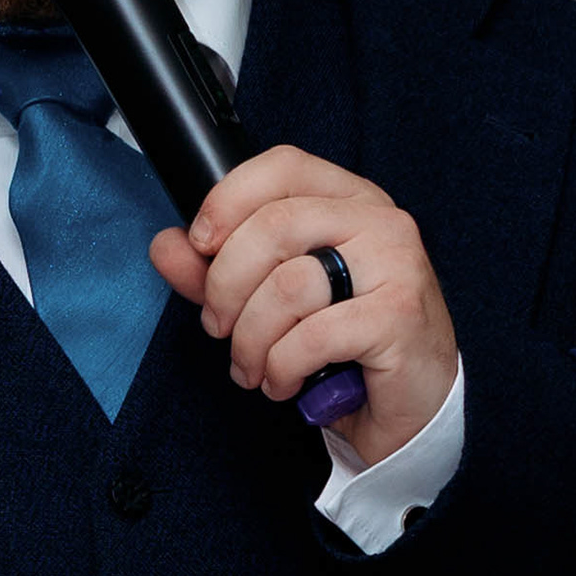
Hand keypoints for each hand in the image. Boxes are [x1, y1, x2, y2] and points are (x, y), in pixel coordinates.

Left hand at [151, 147, 457, 466]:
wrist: (408, 409)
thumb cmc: (343, 347)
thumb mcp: (271, 301)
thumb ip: (218, 270)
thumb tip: (167, 245)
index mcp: (350, 200)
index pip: (282, 166)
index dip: (227, 200)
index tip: (200, 245)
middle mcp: (379, 221)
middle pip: (274, 226)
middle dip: (226, 286)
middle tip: (219, 327)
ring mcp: (396, 264)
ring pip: (288, 286)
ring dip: (250, 338)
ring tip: (252, 366)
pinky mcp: (399, 316)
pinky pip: (311, 335)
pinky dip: (281, 367)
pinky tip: (285, 382)